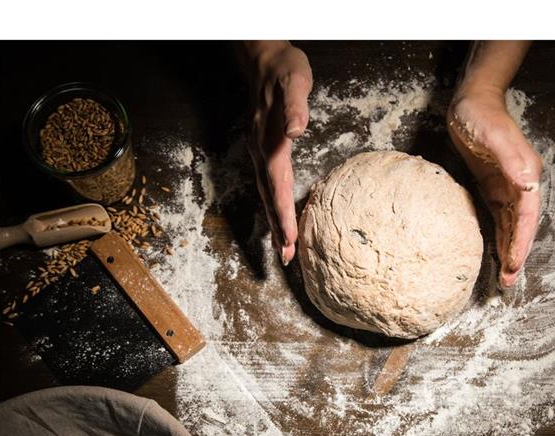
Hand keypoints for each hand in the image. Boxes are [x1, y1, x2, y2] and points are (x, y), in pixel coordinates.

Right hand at [243, 41, 312, 264]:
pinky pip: (267, 183)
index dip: (284, 212)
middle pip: (268, 195)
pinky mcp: (262, 150)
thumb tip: (296, 131)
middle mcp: (260, 150)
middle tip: (284, 257)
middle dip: (277, 227)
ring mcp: (258, 151)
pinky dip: (273, 204)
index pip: (277, 183)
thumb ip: (295, 106)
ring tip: (282, 248)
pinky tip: (279, 216)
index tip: (289, 237)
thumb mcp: (295, 80)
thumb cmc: (284, 69)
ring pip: (266, 192)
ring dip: (274, 221)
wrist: (262, 59)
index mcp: (270, 139)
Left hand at [447, 85, 541, 287]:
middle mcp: (521, 184)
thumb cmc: (481, 115)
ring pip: (511, 226)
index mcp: (525, 174)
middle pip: (522, 226)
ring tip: (505, 277)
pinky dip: (499, 236)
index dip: (521, 241)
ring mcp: (508, 186)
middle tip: (509, 282)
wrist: (471, 102)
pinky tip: (495, 252)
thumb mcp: (493, 136)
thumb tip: (527, 183)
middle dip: (517, 254)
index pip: (526, 216)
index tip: (514, 263)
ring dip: (509, 250)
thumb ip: (510, 158)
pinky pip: (499, 217)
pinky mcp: (493, 187)